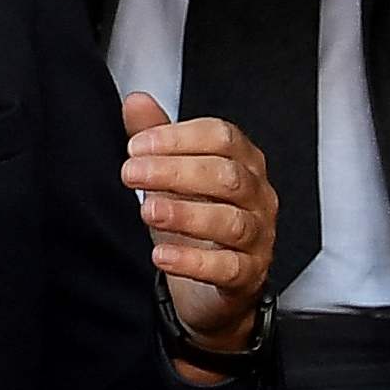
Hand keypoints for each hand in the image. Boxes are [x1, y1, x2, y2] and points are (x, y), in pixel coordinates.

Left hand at [119, 92, 274, 355]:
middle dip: (176, 171)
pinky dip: (193, 261)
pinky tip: (161, 254)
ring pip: (231, 221)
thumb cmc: (196, 225)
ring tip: (147, 210)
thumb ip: (158, 140)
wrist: (212, 289)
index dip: (178, 138)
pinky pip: (228, 267)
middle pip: (228, 175)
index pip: (222, 137)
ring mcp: (258, 237)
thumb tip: (136, 100)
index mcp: (244, 163)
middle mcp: (258, 197)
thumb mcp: (173, 179)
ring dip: (186, 213)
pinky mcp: (249, 276)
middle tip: (131, 174)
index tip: (136, 145)